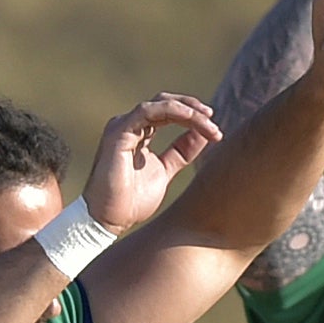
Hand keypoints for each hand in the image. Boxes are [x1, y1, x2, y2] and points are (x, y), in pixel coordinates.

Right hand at [80, 94, 222, 230]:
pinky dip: (174, 112)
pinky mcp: (118, 133)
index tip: (214, 130)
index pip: (168, 112)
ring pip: (160, 104)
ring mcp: (122, 127)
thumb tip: (204, 135)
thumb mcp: (165, 171)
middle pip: (165, 102)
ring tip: (208, 123)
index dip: (192, 116)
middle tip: (213, 119)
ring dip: (188, 111)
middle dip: (192, 107)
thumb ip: (181, 152)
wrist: (108, 220)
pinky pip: (148, 111)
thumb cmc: (131, 201)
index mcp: (138, 133)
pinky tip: (192, 120)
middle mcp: (128, 125)